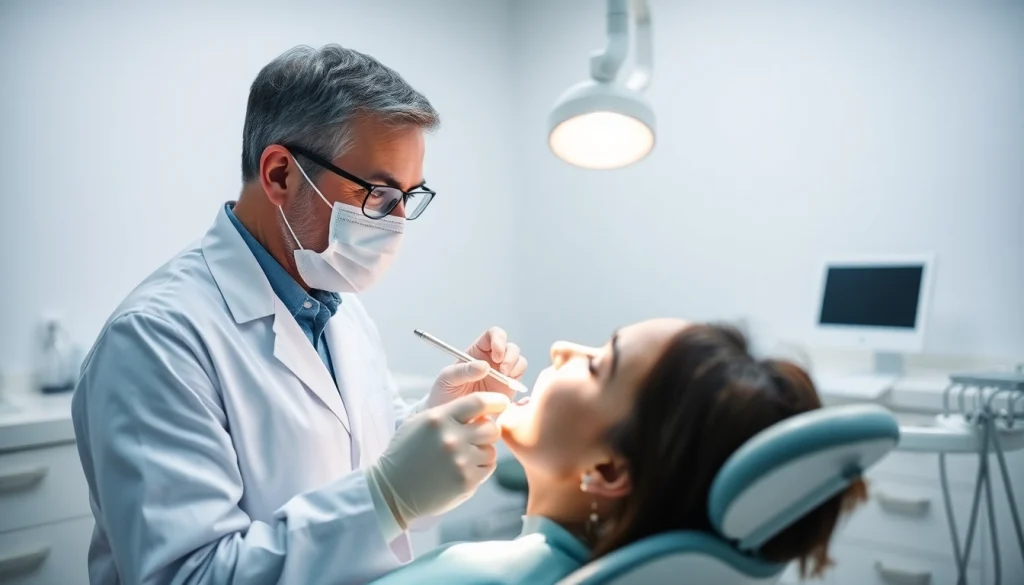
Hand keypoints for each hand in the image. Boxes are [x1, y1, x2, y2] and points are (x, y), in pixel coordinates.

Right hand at [367, 392, 509, 526]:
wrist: (392, 490)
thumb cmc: (406, 454)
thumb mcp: (420, 424)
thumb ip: (448, 414)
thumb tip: (481, 411)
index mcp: (439, 419)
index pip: (478, 402)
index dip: (495, 401)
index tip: (502, 402)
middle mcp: (451, 438)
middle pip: (491, 428)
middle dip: (488, 431)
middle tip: (477, 437)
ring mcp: (460, 461)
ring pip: (491, 450)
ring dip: (482, 452)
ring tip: (462, 457)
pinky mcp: (466, 481)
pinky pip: (488, 467)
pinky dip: (480, 468)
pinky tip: (462, 470)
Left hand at [427, 327, 527, 407]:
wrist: (450, 417)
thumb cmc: (445, 393)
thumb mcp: (447, 379)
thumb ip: (463, 370)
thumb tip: (484, 366)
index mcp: (477, 351)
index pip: (493, 335)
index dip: (499, 340)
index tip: (496, 355)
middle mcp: (492, 360)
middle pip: (511, 347)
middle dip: (510, 356)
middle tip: (503, 370)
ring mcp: (502, 373)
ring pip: (519, 361)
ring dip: (515, 367)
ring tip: (504, 380)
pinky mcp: (508, 388)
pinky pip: (520, 379)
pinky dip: (518, 381)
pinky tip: (506, 389)